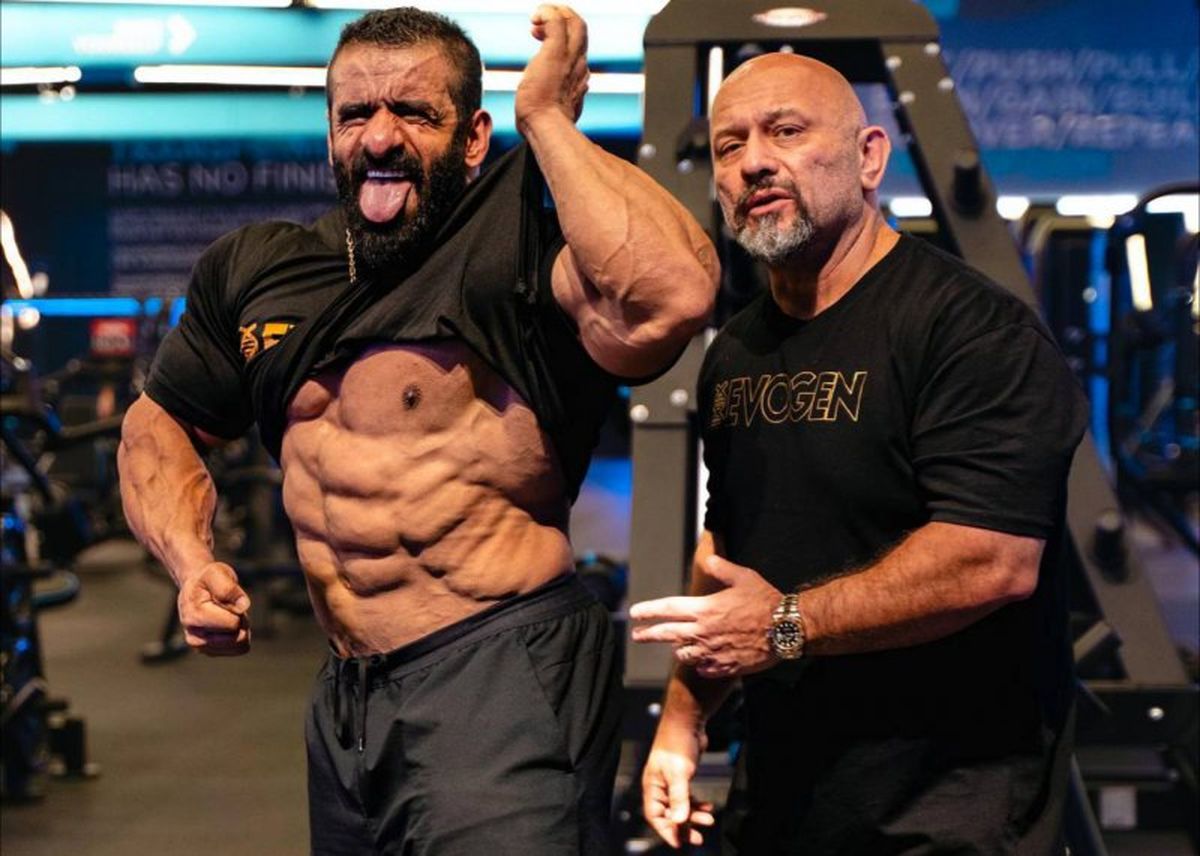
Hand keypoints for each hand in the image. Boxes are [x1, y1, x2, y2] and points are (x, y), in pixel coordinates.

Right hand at [177, 561, 250, 655]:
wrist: (195, 587)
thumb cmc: (207, 579)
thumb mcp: (216, 573)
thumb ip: (228, 588)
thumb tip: (243, 606)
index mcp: (194, 617)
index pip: (232, 624)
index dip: (237, 610)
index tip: (226, 600)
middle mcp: (194, 637)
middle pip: (237, 637)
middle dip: (240, 620)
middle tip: (229, 607)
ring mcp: (201, 647)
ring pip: (239, 645)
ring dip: (240, 629)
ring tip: (227, 614)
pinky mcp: (209, 651)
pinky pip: (238, 649)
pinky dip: (239, 636)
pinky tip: (227, 624)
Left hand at [515, 5, 588, 129]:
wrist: (546, 127)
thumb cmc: (544, 126)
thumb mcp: (554, 111)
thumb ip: (558, 102)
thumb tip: (554, 105)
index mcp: (579, 79)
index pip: (578, 49)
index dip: (562, 39)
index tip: (540, 38)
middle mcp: (580, 66)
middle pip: (581, 30)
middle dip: (564, 18)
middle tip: (542, 21)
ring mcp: (570, 58)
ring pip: (574, 22)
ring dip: (555, 13)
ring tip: (537, 17)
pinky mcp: (557, 53)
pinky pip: (557, 21)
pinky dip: (547, 13)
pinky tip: (535, 18)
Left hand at [630, 555, 779, 677]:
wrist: (786, 629)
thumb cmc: (765, 600)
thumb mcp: (743, 576)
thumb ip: (721, 568)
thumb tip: (708, 560)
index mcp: (704, 609)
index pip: (667, 610)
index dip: (648, 611)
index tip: (634, 614)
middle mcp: (703, 632)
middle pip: (667, 634)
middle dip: (648, 635)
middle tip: (637, 636)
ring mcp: (713, 652)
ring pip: (683, 654)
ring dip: (678, 649)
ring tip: (677, 646)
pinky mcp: (725, 666)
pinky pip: (703, 668)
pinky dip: (699, 664)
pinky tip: (702, 660)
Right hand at [642, 721, 714, 848]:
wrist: (687, 722)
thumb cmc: (676, 742)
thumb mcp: (679, 773)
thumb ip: (679, 798)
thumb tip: (678, 820)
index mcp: (652, 786)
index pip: (655, 816)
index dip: (666, 831)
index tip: (679, 843)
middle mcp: (660, 786)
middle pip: (668, 815)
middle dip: (683, 827)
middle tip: (697, 837)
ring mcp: (671, 782)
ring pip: (680, 807)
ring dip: (693, 815)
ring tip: (708, 819)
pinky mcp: (682, 777)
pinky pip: (687, 797)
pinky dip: (697, 804)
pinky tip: (707, 807)